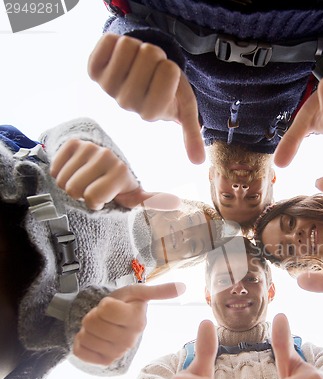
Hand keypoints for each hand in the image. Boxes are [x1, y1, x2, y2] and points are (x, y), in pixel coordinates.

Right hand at [51, 139, 179, 209]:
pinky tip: (73, 170)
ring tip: (84, 179)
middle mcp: (106, 156)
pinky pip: (55, 167)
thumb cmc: (117, 185)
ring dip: (69, 184)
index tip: (103, 198)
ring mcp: (88, 147)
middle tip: (91, 188)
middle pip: (75, 189)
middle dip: (80, 194)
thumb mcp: (134, 195)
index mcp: (121, 172)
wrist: (102, 161)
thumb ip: (151, 201)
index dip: (94, 203)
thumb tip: (176, 203)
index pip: (92, 198)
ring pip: (63, 180)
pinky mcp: (73, 142)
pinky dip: (60, 173)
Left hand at [73, 282, 185, 364]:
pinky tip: (93, 339)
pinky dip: (80, 342)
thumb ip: (159, 291)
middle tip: (104, 317)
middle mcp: (131, 339)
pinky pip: (79, 350)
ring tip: (99, 326)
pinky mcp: (104, 362)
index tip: (112, 306)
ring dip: (86, 328)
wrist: (114, 324)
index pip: (106, 308)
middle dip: (93, 316)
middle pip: (93, 322)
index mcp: (139, 320)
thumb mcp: (137, 293)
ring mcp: (118, 353)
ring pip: (85, 336)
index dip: (104, 304)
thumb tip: (184, 287)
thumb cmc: (125, 305)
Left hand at [88, 33, 204, 163]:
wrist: (141, 78)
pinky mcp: (93, 71)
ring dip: (137, 47)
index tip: (167, 79)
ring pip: (127, 46)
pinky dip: (116, 41)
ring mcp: (107, 87)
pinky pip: (108, 41)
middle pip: (149, 55)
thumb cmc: (167, 89)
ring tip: (137, 61)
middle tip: (152, 68)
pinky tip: (119, 57)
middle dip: (155, 54)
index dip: (170, 68)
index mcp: (150, 113)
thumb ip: (191, 133)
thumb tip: (199, 163)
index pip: (168, 72)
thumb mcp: (184, 107)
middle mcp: (126, 103)